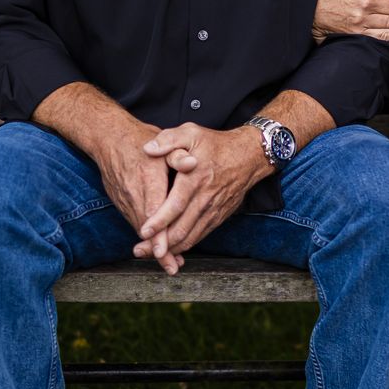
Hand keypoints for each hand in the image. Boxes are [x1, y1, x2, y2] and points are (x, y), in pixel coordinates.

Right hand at [95, 121, 185, 272]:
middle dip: (159, 249)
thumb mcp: (163, 141)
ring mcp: (125, 200)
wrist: (110, 139)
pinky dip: (147, 237)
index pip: (153, 211)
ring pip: (140, 228)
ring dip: (153, 247)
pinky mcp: (122, 203)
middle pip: (146, 228)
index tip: (165, 251)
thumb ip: (177, 153)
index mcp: (147, 178)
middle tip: (173, 267)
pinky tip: (158, 247)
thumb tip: (192, 163)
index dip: (159, 233)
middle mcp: (134, 193)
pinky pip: (135, 223)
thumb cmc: (141, 140)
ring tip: (170, 263)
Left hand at [135, 124, 271, 268]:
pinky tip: (172, 248)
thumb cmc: (216, 144)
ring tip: (153, 255)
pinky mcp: (218, 216)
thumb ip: (168, 140)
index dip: (159, 221)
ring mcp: (213, 210)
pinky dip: (186, 245)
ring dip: (172, 249)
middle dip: (160, 243)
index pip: (175, 205)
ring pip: (191, 236)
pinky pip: (200, 235)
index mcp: (195, 178)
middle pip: (181, 228)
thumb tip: (148, 149)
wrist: (248, 156)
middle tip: (141, 250)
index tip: (144, 231)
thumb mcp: (191, 133)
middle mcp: (205, 198)